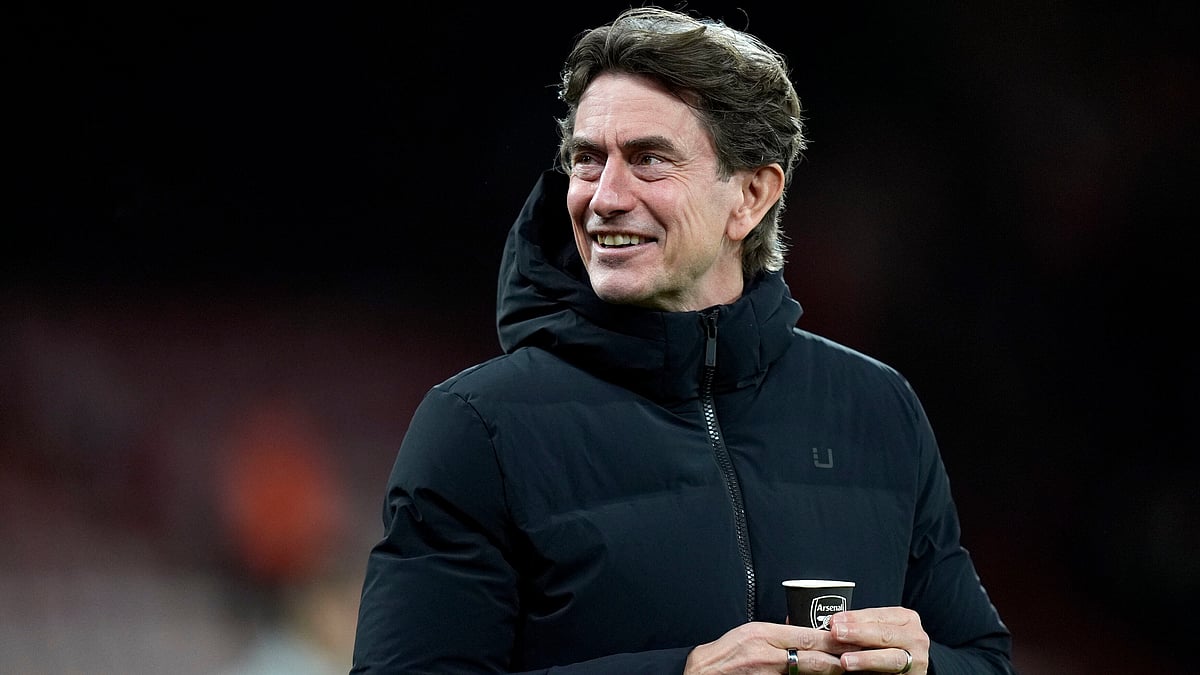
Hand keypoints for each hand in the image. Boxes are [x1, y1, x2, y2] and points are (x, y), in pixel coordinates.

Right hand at [683, 620, 856, 673]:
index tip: (852, 641)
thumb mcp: (751, 632)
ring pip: (806, 674)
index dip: (833, 641)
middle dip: (838, 661)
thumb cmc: (726, 652)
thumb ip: (777, 632)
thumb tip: (803, 629)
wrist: (702, 673)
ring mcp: (766, 674)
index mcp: (764, 634)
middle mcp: (767, 654)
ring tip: (844, 670)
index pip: (807, 636)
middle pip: (813, 658)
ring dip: (826, 673)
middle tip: (858, 661)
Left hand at [827, 607, 927, 673]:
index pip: (878, 615)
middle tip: (837, 634)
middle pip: (885, 634)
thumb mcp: (878, 631)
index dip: (855, 618)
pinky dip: (873, 672)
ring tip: (846, 661)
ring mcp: (917, 659)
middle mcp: (915, 638)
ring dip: (866, 659)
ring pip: (892, 658)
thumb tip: (834, 624)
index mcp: (906, 619)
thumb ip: (861, 627)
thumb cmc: (887, 646)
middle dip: (858, 634)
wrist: (904, 667)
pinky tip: (859, 673)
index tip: (835, 621)